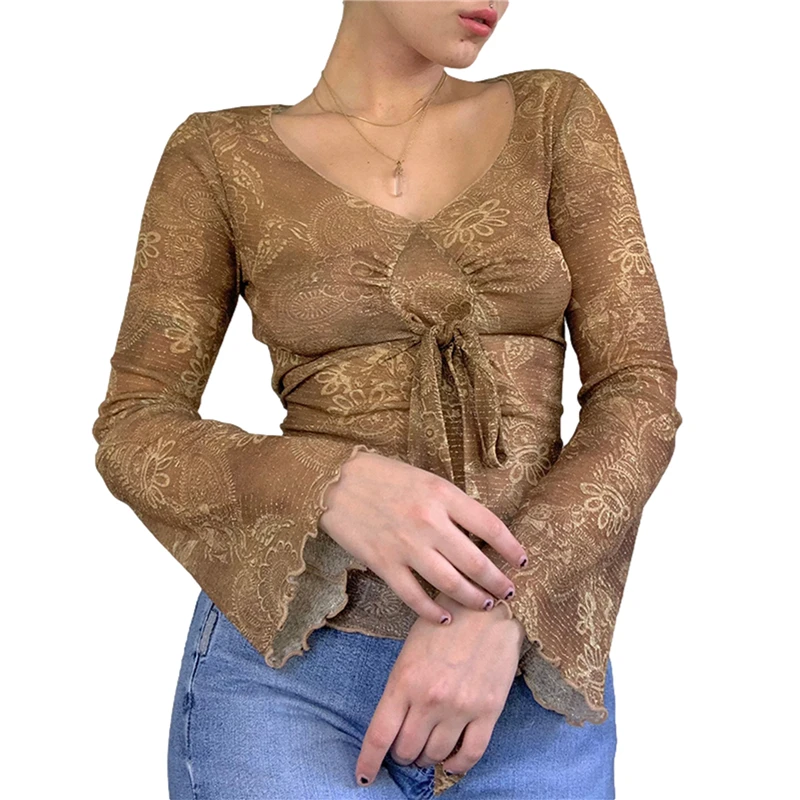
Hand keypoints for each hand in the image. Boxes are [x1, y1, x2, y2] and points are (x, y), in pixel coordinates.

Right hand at [319, 450, 527, 625]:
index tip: (522, 560)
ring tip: (485, 604)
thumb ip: (451, 505)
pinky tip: (445, 618)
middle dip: (497, 581)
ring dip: (472, 598)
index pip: (490, 526)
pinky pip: (414, 596)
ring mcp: (406, 546)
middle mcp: (429, 522)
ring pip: (450, 583)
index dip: (511, 547)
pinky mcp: (384, 564)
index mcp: (443, 495)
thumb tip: (480, 535)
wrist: (336, 482)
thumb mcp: (425, 479)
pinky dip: (432, 611)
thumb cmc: (384, 477)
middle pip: (475, 561)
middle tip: (508, 591)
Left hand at [354, 591, 525, 785]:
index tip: (363, 777)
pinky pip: (469, 754)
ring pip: (435, 755)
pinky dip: (457, 765)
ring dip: (427, 757)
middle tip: (406, 747)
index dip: (368, 762)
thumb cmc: (444, 621)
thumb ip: (401, 686)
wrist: (487, 606)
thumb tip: (397, 723)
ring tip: (428, 748)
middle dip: (402, 754)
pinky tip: (451, 760)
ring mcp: (459, 707)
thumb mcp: (410, 649)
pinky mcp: (488, 711)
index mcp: (404, 680)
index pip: (380, 736)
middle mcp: (430, 699)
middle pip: (406, 750)